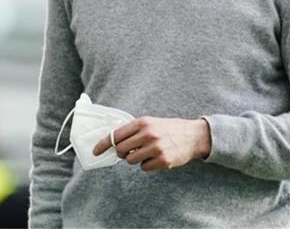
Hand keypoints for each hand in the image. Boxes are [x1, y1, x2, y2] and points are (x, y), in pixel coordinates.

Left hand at [92, 116, 210, 171]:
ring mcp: (156, 148)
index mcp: (143, 122)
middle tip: (128, 152)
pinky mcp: (163, 161)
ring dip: (135, 159)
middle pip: (121, 149)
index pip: (116, 134)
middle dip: (121, 153)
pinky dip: (147, 165)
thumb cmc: (169, 129)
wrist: (194, 136)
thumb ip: (133, 130)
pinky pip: (144, 168)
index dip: (104, 144)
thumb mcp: (151, 123)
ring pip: (131, 160)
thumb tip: (113, 142)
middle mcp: (148, 134)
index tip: (95, 151)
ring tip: (147, 152)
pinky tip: (156, 158)